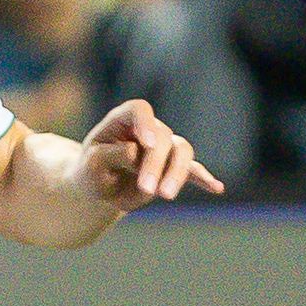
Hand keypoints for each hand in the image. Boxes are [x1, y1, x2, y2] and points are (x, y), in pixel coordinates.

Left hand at [76, 99, 222, 209]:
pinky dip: (203, 178)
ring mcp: (165, 147)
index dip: (145, 123)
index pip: (140, 110)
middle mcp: (149, 130)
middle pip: (162, 137)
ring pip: (182, 151)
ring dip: (177, 173)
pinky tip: (216, 188)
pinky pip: (193, 170)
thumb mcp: (90, 165)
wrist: (99, 186)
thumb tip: (136, 152)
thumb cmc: (92, 171)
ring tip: (166, 195)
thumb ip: (109, 156)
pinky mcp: (174, 167)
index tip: (146, 144)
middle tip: (147, 190)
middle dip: (156, 164)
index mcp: (125, 120)